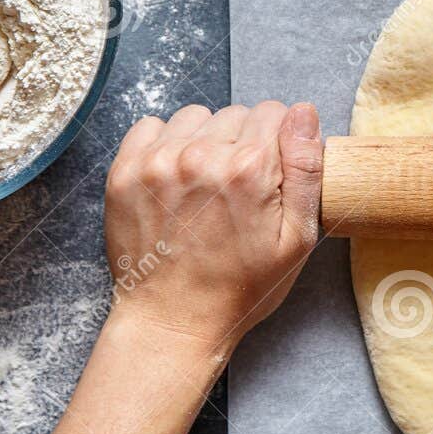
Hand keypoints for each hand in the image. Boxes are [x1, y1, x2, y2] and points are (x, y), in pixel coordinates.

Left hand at [102, 102, 323, 355]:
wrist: (173, 320)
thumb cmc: (240, 288)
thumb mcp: (297, 240)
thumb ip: (306, 170)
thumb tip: (304, 113)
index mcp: (250, 168)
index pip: (275, 112)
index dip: (278, 143)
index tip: (270, 175)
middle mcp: (201, 155)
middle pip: (237, 114)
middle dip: (244, 143)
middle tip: (237, 192)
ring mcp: (158, 161)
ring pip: (196, 117)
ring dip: (205, 140)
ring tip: (204, 186)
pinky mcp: (126, 170)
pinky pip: (152, 126)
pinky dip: (166, 144)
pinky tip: (176, 181)